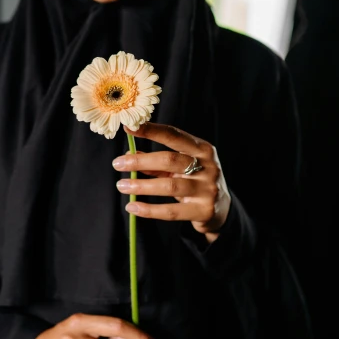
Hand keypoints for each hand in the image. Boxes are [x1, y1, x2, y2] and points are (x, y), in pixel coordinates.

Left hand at [114, 122, 230, 242]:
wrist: (221, 210)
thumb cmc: (196, 182)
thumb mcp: (180, 168)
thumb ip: (157, 163)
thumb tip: (129, 155)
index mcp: (203, 149)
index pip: (174, 135)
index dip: (151, 131)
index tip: (129, 127)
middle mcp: (208, 166)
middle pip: (170, 160)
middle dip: (141, 161)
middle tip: (118, 163)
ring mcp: (208, 189)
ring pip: (170, 185)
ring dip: (142, 185)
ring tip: (122, 185)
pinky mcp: (204, 210)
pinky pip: (171, 211)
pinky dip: (149, 210)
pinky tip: (132, 207)